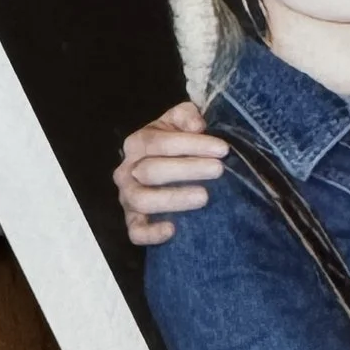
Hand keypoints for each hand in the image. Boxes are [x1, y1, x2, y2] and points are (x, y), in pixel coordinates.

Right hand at [115, 103, 230, 246]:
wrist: (164, 171)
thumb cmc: (175, 146)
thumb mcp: (179, 122)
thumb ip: (186, 116)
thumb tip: (197, 125)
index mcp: (137, 143)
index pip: (159, 142)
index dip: (191, 145)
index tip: (222, 149)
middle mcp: (127, 171)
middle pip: (152, 170)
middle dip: (188, 170)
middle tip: (219, 171)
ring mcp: (128, 198)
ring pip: (143, 200)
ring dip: (174, 198)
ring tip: (205, 197)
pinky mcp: (133, 223)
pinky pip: (136, 232)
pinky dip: (151, 234)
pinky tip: (173, 229)